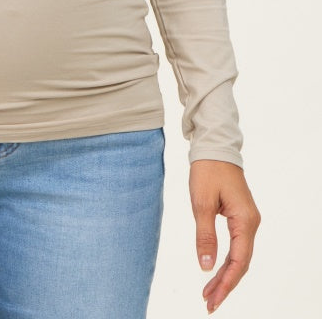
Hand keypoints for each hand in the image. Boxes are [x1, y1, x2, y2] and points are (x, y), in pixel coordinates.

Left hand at [189, 159, 260, 312]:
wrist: (214, 147)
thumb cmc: (208, 170)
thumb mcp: (201, 203)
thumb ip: (204, 236)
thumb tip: (205, 267)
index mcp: (245, 220)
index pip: (239, 261)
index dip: (226, 283)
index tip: (212, 300)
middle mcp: (251, 223)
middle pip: (240, 263)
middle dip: (225, 285)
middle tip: (209, 304)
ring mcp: (247, 220)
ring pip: (238, 256)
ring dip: (225, 275)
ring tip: (209, 294)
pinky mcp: (240, 217)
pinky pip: (236, 246)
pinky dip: (225, 261)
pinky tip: (215, 273)